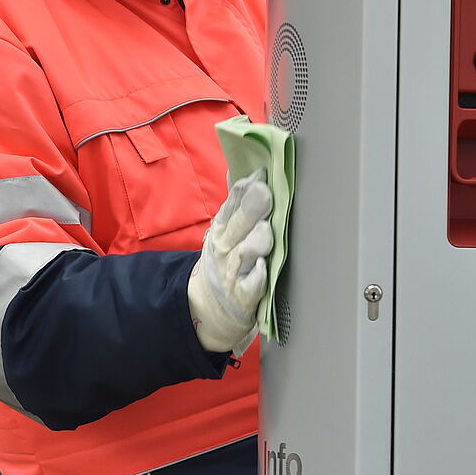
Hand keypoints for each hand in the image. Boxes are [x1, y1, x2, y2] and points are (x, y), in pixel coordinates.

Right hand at [187, 173, 273, 353]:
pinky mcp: (243, 296)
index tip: (260, 175)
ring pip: (246, 252)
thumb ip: (235, 200)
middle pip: (239, 224)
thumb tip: (239, 168)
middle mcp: (226, 248)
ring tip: (266, 230)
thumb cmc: (224, 261)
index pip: (232, 203)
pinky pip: (251, 285)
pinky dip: (257, 276)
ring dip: (257, 240)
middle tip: (265, 192)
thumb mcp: (222, 229)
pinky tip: (263, 267)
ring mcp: (234, 272)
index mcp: (223, 228)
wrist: (209, 307)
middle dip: (252, 207)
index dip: (245, 188)